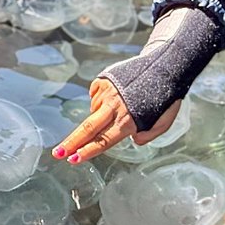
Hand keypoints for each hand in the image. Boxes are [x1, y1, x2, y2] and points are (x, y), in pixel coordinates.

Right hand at [51, 77, 181, 163]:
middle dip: (71, 143)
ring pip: (93, 111)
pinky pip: (95, 95)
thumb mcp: (165, 122)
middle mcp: (115, 107)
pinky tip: (115, 96)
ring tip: (121, 107)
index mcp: (129, 121)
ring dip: (99, 115)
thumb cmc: (167, 97)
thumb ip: (149, 135)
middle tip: (57, 153)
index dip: (88, 151)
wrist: (164, 65)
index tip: (73, 159)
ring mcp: (108, 92)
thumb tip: (133, 140)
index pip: (104, 140)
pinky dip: (100, 100)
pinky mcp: (104, 79)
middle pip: (88, 129)